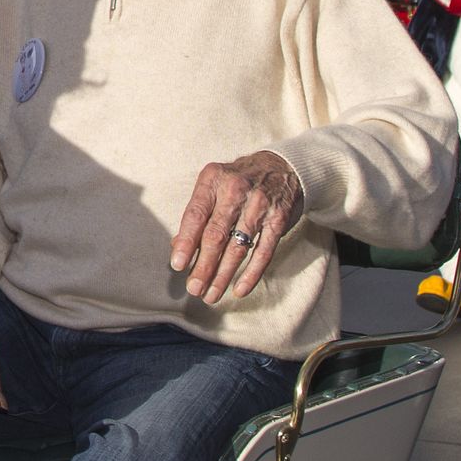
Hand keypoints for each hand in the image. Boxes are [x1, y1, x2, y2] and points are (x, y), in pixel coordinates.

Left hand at [170, 151, 302, 305]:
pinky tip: (239, 289)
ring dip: (223, 275)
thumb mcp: (214, 187)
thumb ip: (197, 215)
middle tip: (194, 289)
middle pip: (216, 235)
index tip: (178, 265)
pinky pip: (263, 251)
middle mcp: (236, 190)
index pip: (195, 215)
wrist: (282, 166)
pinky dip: (251, 274)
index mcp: (213, 180)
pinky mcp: (278, 219)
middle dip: (204, 266)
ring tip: (211, 295)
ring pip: (238, 247)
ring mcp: (260, 204)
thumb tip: (178, 248)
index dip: (186, 242)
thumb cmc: (238, 181)